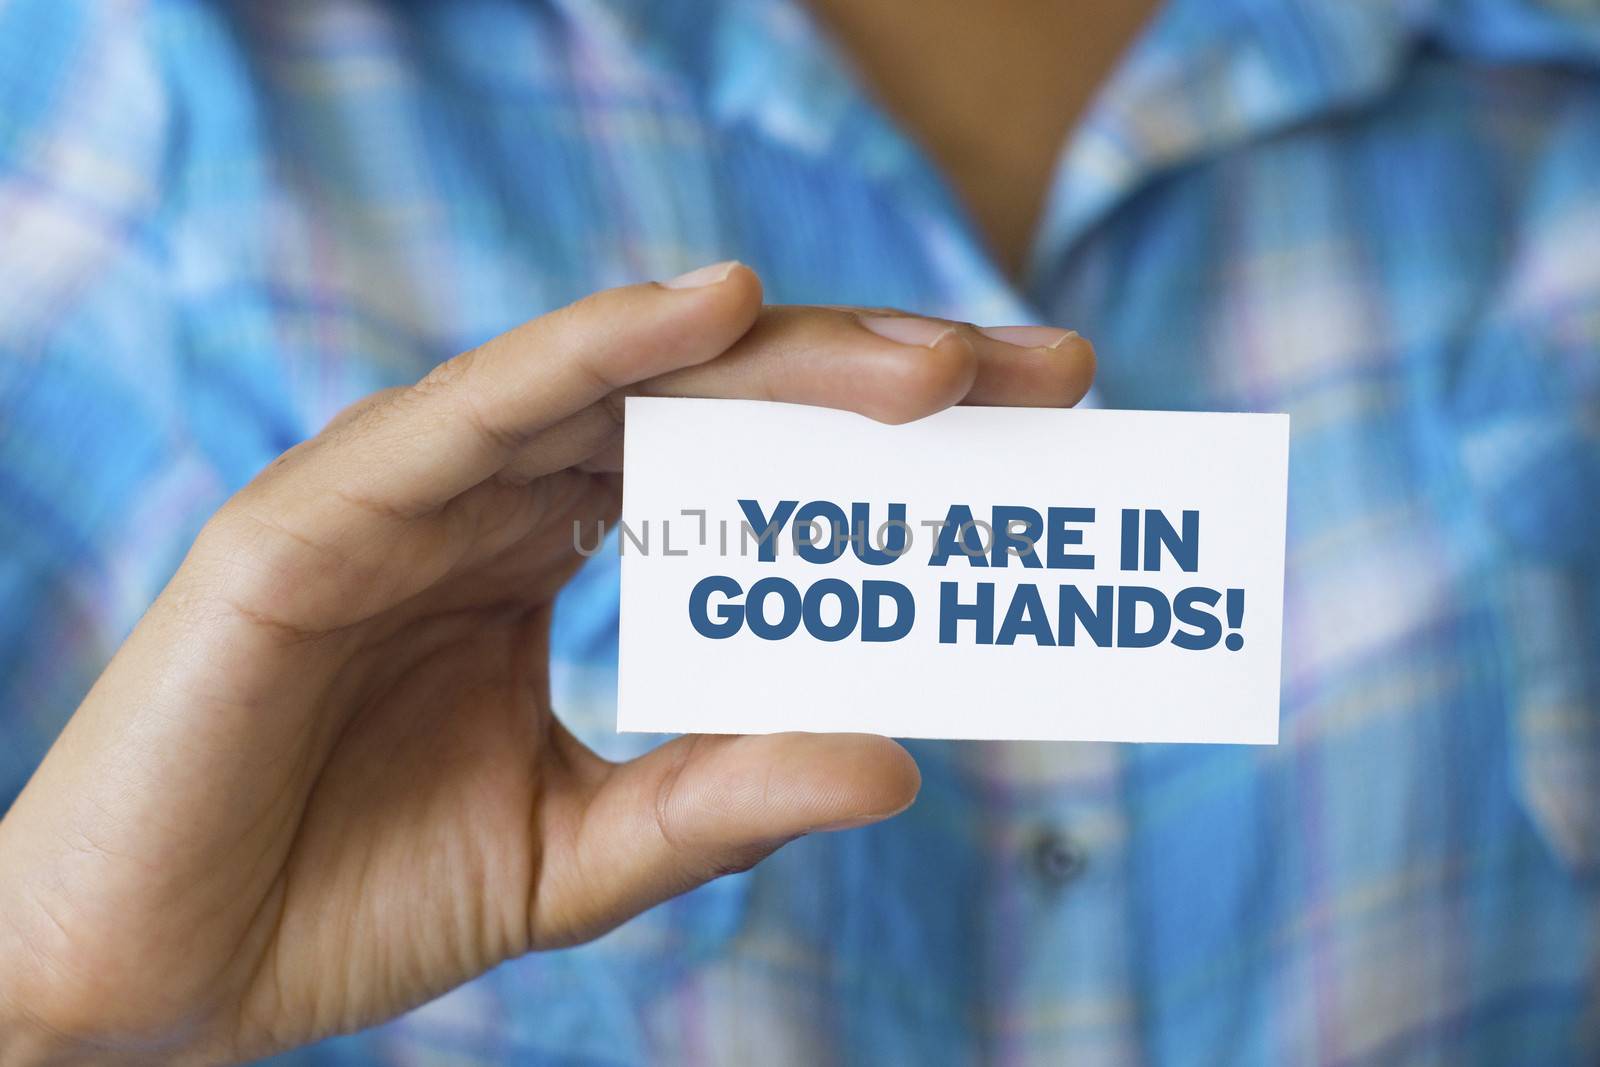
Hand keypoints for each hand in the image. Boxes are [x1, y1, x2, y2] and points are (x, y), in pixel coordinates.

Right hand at [0, 263, 1092, 1063]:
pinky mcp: (313, 516)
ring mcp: (407, 494)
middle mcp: (494, 500)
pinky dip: (594, 349)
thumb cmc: (353, 898)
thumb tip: (899, 760)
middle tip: (1041, 374)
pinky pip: (474, 413)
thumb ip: (721, 797)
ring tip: (933, 367)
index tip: (1038, 436)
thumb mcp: (581, 856)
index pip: (742, 465)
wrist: (153, 983)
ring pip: (616, 385)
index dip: (884, 442)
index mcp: (550, 555)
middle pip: (710, 401)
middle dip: (878, 380)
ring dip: (782, 359)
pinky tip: (716, 312)